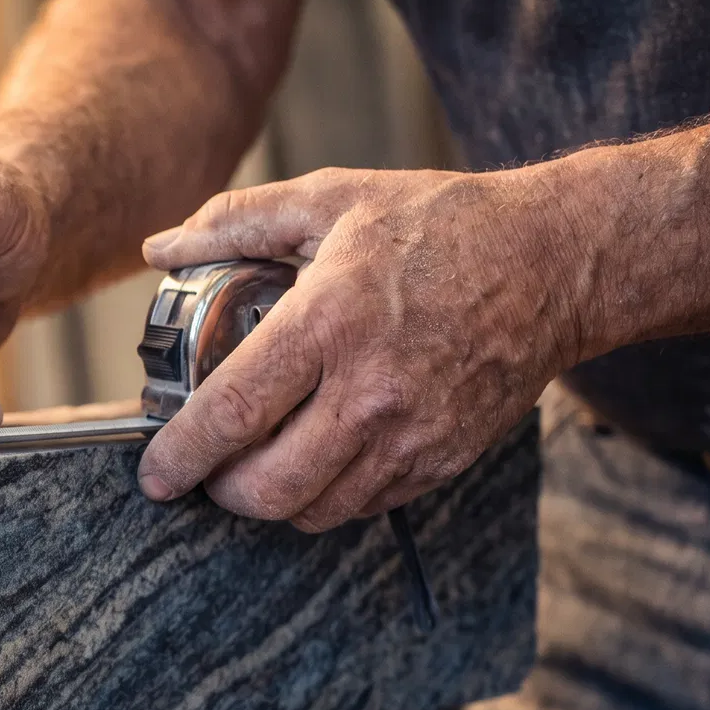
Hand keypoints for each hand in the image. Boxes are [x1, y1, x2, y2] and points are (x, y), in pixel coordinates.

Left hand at [137, 166, 586, 529]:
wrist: (555, 260)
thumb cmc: (439, 224)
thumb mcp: (331, 198)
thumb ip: (234, 222)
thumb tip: (159, 246)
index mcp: (329, 323)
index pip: (232, 413)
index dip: (180, 456)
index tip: (154, 473)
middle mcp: (370, 391)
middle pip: (269, 487)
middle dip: (221, 491)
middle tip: (206, 470)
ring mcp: (412, 434)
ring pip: (314, 510)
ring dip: (272, 501)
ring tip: (255, 466)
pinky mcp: (444, 458)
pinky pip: (364, 505)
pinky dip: (326, 497)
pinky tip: (315, 459)